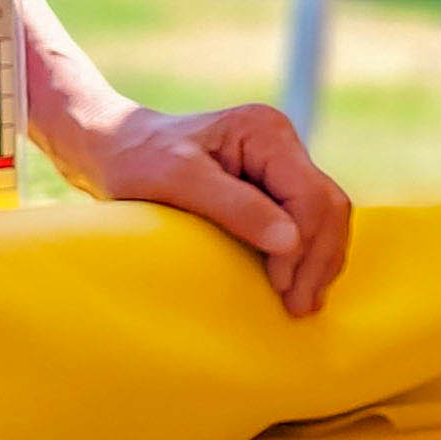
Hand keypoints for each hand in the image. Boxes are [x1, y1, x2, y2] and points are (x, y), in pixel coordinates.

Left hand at [54, 104, 352, 317]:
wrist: (112, 151)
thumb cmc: (136, 162)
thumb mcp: (178, 181)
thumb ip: (236, 208)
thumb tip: (290, 242)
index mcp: (266, 131)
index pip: (311, 195)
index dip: (304, 246)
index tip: (280, 288)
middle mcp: (282, 143)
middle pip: (328, 207)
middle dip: (319, 259)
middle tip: (299, 309)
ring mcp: (280, 165)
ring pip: (326, 217)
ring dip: (318, 262)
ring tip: (301, 304)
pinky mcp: (272, 187)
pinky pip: (308, 223)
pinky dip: (307, 256)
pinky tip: (296, 285)